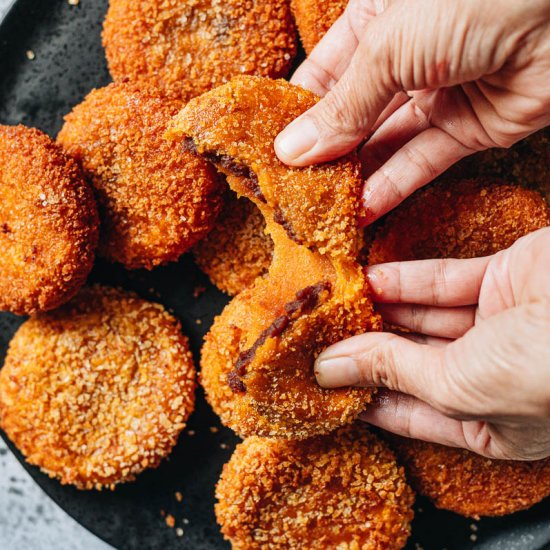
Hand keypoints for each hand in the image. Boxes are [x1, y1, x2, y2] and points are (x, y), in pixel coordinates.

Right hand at [275, 0, 549, 222]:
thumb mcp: (390, 46)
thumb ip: (343, 105)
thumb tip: (292, 150)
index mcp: (376, 19)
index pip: (322, 76)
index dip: (296, 116)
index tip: (270, 155)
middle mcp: (405, 57)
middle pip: (352, 116)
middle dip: (324, 155)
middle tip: (294, 193)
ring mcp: (438, 93)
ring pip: (385, 144)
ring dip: (355, 178)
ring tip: (323, 211)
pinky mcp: (472, 127)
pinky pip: (423, 161)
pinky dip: (394, 188)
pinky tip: (363, 211)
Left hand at [314, 228, 549, 460]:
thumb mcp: (460, 385)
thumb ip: (394, 370)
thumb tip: (332, 370)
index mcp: (493, 422)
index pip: (412, 413)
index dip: (367, 400)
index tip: (326, 388)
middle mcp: (495, 375)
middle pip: (413, 361)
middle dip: (368, 350)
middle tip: (322, 338)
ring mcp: (500, 325)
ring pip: (424, 317)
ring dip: (381, 310)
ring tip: (337, 304)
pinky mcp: (505, 279)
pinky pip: (443, 280)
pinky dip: (405, 280)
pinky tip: (369, 277)